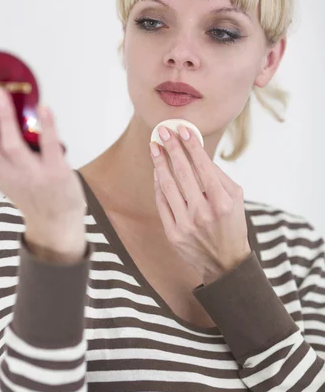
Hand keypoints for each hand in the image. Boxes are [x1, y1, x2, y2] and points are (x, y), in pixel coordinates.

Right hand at [0, 81, 86, 248]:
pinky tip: (44, 107)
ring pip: (10, 145)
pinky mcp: (55, 173)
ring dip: (4, 117)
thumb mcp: (1, 173)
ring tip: (1, 92)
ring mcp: (31, 174)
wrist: (54, 221)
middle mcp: (6, 173)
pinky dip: (47, 126)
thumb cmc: (28, 190)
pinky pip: (49, 147)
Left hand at [150, 125, 251, 284]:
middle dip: (172, 149)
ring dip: (160, 164)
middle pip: (183, 173)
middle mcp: (203, 212)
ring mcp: (186, 224)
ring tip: (155, 148)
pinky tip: (157, 171)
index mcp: (222, 202)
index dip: (191, 146)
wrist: (225, 262)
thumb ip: (219, 176)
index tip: (182, 129)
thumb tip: (198, 153)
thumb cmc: (232, 223)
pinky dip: (158, 185)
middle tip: (163, 131)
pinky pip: (162, 203)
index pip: (203, 166)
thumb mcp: (236, 199)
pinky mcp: (173, 234)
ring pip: (168, 187)